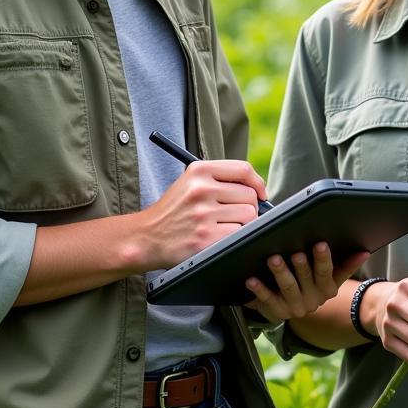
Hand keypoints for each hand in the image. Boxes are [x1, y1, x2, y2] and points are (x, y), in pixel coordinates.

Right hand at [143, 160, 267, 266]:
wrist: (146, 237)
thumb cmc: (173, 211)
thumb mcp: (189, 183)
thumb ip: (220, 179)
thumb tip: (257, 189)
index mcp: (199, 170)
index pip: (243, 169)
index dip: (258, 182)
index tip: (261, 193)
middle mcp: (201, 189)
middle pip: (250, 195)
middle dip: (249, 206)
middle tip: (235, 215)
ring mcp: (203, 214)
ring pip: (248, 215)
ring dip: (242, 224)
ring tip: (222, 226)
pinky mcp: (205, 237)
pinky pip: (239, 234)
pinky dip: (234, 238)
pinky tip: (218, 237)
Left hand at [244, 244, 369, 322]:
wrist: (294, 308)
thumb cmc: (313, 283)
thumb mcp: (331, 277)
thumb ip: (346, 264)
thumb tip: (365, 251)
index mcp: (327, 289)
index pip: (327, 273)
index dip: (324, 259)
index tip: (320, 244)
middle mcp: (313, 300)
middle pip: (307, 279)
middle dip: (302, 266)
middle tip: (297, 252)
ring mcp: (295, 307)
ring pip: (288, 288)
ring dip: (281, 273)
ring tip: (274, 259)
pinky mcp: (277, 311)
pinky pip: (267, 299)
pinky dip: (259, 289)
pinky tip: (251, 279)